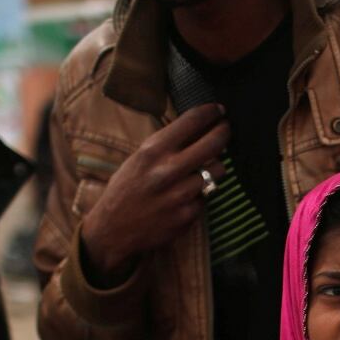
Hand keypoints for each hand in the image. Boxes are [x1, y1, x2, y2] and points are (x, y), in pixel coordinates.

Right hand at [80, 103, 230, 275]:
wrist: (113, 229)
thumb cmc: (126, 189)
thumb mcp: (139, 159)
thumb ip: (166, 145)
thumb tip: (198, 127)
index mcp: (153, 151)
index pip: (191, 121)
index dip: (210, 112)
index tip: (219, 110)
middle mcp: (168, 170)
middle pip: (214, 143)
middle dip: (224, 132)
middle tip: (226, 129)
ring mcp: (181, 194)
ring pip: (218, 171)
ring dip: (214, 168)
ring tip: (204, 168)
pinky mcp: (189, 215)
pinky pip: (207, 196)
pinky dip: (201, 195)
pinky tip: (186, 196)